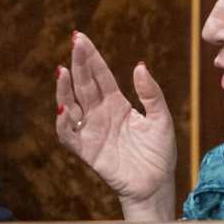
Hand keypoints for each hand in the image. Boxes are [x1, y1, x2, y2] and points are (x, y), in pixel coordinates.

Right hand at [55, 32, 177, 220]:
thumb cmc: (159, 153)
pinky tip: (65, 108)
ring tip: (62, 71)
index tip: (80, 38)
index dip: (91, 57)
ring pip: (71, 105)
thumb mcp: (161, 118)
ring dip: (64, 89)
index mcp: (116, 103)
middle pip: (84, 84)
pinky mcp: (86, 150)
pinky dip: (63, 122)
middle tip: (74, 42)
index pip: (100, 75)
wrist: (155, 184)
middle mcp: (100, 114)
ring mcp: (91, 131)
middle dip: (78, 63)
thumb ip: (151, 93)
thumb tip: (140, 66)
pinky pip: (68, 135)